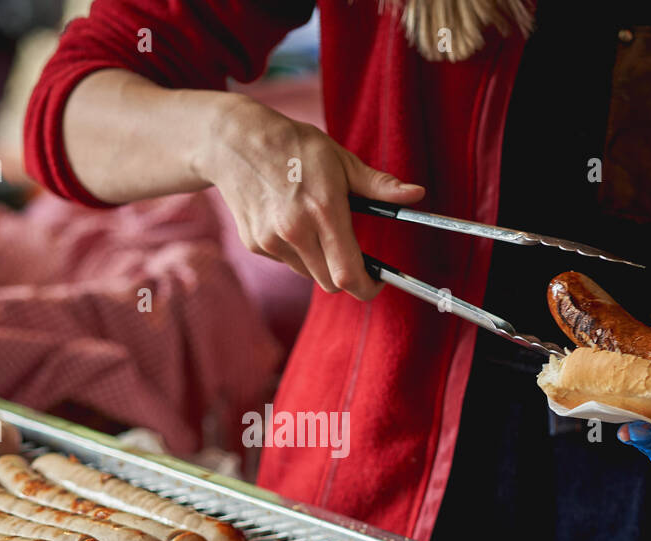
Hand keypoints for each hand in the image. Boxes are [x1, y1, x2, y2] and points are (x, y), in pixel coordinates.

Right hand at [200, 96, 423, 299]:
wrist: (234, 143)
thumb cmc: (294, 147)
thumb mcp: (340, 160)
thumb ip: (378, 185)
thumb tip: (416, 195)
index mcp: (323, 210)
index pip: (349, 274)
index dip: (368, 287)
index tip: (377, 282)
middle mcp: (295, 231)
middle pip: (331, 283)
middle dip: (347, 275)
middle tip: (352, 253)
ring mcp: (271, 241)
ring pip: (310, 274)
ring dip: (321, 262)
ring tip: (316, 226)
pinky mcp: (255, 244)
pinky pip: (288, 262)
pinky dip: (297, 252)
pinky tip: (290, 221)